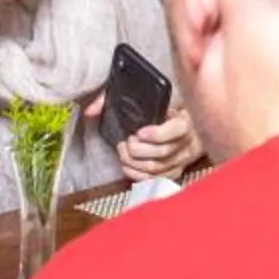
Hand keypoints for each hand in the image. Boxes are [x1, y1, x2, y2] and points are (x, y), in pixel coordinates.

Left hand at [87, 94, 201, 179]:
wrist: (188, 125)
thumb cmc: (165, 111)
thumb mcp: (147, 99)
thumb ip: (116, 100)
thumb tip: (90, 111)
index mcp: (185, 121)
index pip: (177, 130)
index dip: (157, 134)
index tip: (138, 132)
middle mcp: (187, 143)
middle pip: (163, 152)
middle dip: (138, 149)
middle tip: (127, 141)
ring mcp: (182, 160)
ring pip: (157, 168)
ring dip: (135, 163)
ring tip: (124, 151)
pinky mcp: (175, 171)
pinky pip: (156, 180)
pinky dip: (138, 175)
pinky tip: (127, 166)